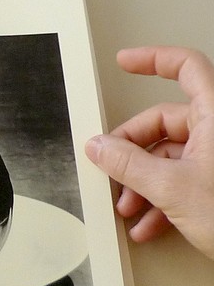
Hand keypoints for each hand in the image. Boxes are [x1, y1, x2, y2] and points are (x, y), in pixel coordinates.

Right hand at [85, 45, 213, 257]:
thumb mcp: (172, 188)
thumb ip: (128, 165)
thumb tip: (100, 148)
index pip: (186, 68)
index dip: (153, 60)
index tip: (125, 62)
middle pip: (164, 124)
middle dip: (132, 152)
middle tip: (110, 171)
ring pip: (169, 157)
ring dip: (142, 184)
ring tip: (128, 209)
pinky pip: (181, 180)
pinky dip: (160, 201)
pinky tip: (148, 224)